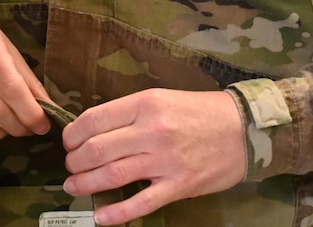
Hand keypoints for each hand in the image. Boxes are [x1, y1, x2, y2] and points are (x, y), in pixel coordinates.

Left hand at [62, 88, 246, 224]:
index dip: (72, 134)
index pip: (93, 120)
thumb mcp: (160, 98)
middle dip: (75, 161)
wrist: (244, 130)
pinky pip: (142, 203)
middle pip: (98, 149)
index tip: (68, 142)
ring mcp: (165, 161)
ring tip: (74, 186)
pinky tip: (101, 217)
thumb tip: (95, 130)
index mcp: (144, 105)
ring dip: (86, 183)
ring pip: (113, 175)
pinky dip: (117, 213)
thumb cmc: (200, 112)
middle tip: (70, 166)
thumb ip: (129, 113)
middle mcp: (152, 131)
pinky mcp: (179, 186)